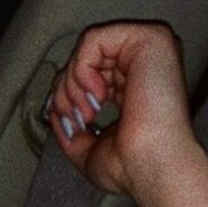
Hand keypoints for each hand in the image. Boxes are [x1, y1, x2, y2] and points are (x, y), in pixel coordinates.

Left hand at [45, 21, 195, 197]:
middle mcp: (145, 64)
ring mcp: (150, 49)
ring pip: (87, 48)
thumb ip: (72, 127)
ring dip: (73, 85)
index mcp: (135, 85)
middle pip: (84, 59)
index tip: (73, 125)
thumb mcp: (88, 148)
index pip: (89, 73)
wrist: (152, 168)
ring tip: (88, 112)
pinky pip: (95, 39)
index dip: (68, 96)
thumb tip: (55, 111)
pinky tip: (97, 96)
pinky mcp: (152, 38)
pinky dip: (82, 69)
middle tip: (77, 120)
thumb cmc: (131, 167)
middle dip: (66, 92)